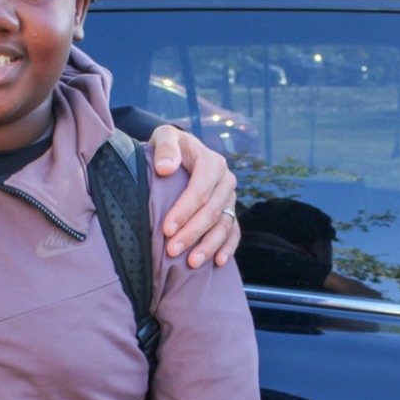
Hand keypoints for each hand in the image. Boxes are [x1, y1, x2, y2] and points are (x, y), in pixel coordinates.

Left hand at [147, 124, 240, 266]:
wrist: (181, 153)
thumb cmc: (170, 148)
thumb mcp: (165, 137)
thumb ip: (165, 148)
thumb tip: (165, 168)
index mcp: (212, 162)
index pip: (200, 190)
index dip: (184, 211)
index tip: (166, 229)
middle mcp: (226, 181)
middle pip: (212, 211)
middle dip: (192, 232)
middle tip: (172, 250)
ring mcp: (230, 198)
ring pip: (224, 225)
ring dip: (209, 245)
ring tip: (192, 262)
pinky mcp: (230, 211)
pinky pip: (234, 232)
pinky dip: (228, 247)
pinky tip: (218, 262)